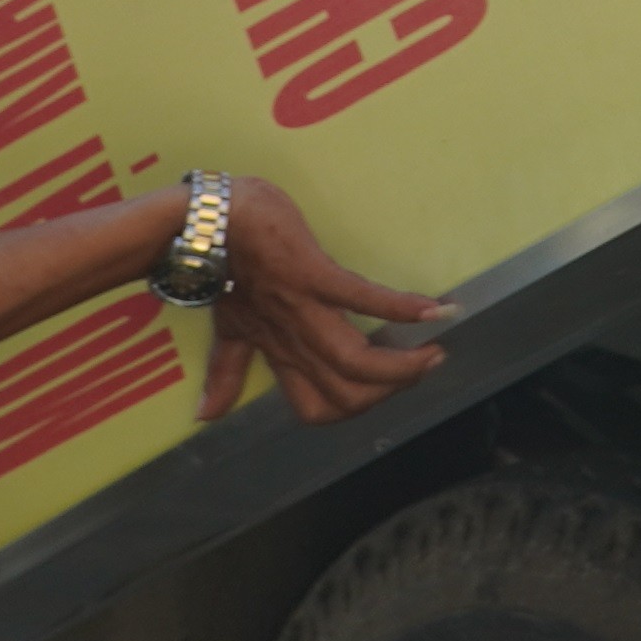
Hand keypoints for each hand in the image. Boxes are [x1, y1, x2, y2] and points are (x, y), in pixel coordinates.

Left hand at [198, 178, 454, 424]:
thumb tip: (206, 416)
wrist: (205, 224)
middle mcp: (295, 341)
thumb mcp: (227, 326)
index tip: (385, 388)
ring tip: (435, 353)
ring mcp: (304, 308)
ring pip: (355, 362)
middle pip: (348, 393)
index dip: (355, 409)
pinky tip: (435, 310)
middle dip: (391, 389)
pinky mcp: (313, 273)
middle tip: (423, 368)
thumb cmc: (221, 267)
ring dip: (402, 366)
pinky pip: (361, 299)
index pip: (319, 408)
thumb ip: (226, 371)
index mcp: (282, 353)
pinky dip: (401, 308)